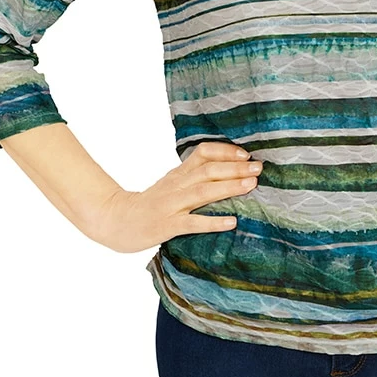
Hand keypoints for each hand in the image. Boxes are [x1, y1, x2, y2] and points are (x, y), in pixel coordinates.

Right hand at [96, 141, 261, 253]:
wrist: (116, 220)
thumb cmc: (151, 204)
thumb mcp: (171, 184)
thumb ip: (194, 176)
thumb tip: (228, 170)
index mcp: (179, 173)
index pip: (202, 153)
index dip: (225, 151)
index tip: (246, 154)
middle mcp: (176, 185)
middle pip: (208, 171)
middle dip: (235, 168)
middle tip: (259, 168)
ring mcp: (171, 205)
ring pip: (202, 192)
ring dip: (229, 187)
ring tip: (251, 185)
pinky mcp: (166, 226)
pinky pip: (192, 223)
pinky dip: (213, 221)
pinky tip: (231, 221)